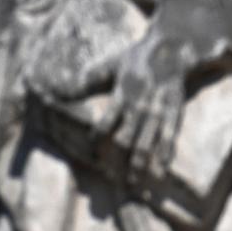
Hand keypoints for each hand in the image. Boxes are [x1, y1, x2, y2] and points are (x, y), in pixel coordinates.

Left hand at [76, 32, 188, 183]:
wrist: (169, 48)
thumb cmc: (135, 58)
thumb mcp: (110, 66)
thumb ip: (87, 82)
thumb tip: (57, 89)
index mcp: (122, 94)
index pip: (105, 123)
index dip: (98, 140)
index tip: (93, 153)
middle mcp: (138, 105)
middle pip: (126, 140)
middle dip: (118, 161)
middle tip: (112, 178)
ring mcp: (157, 111)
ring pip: (146, 143)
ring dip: (139, 165)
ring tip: (133, 182)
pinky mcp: (174, 112)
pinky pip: (170, 138)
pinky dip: (164, 155)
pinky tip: (159, 171)